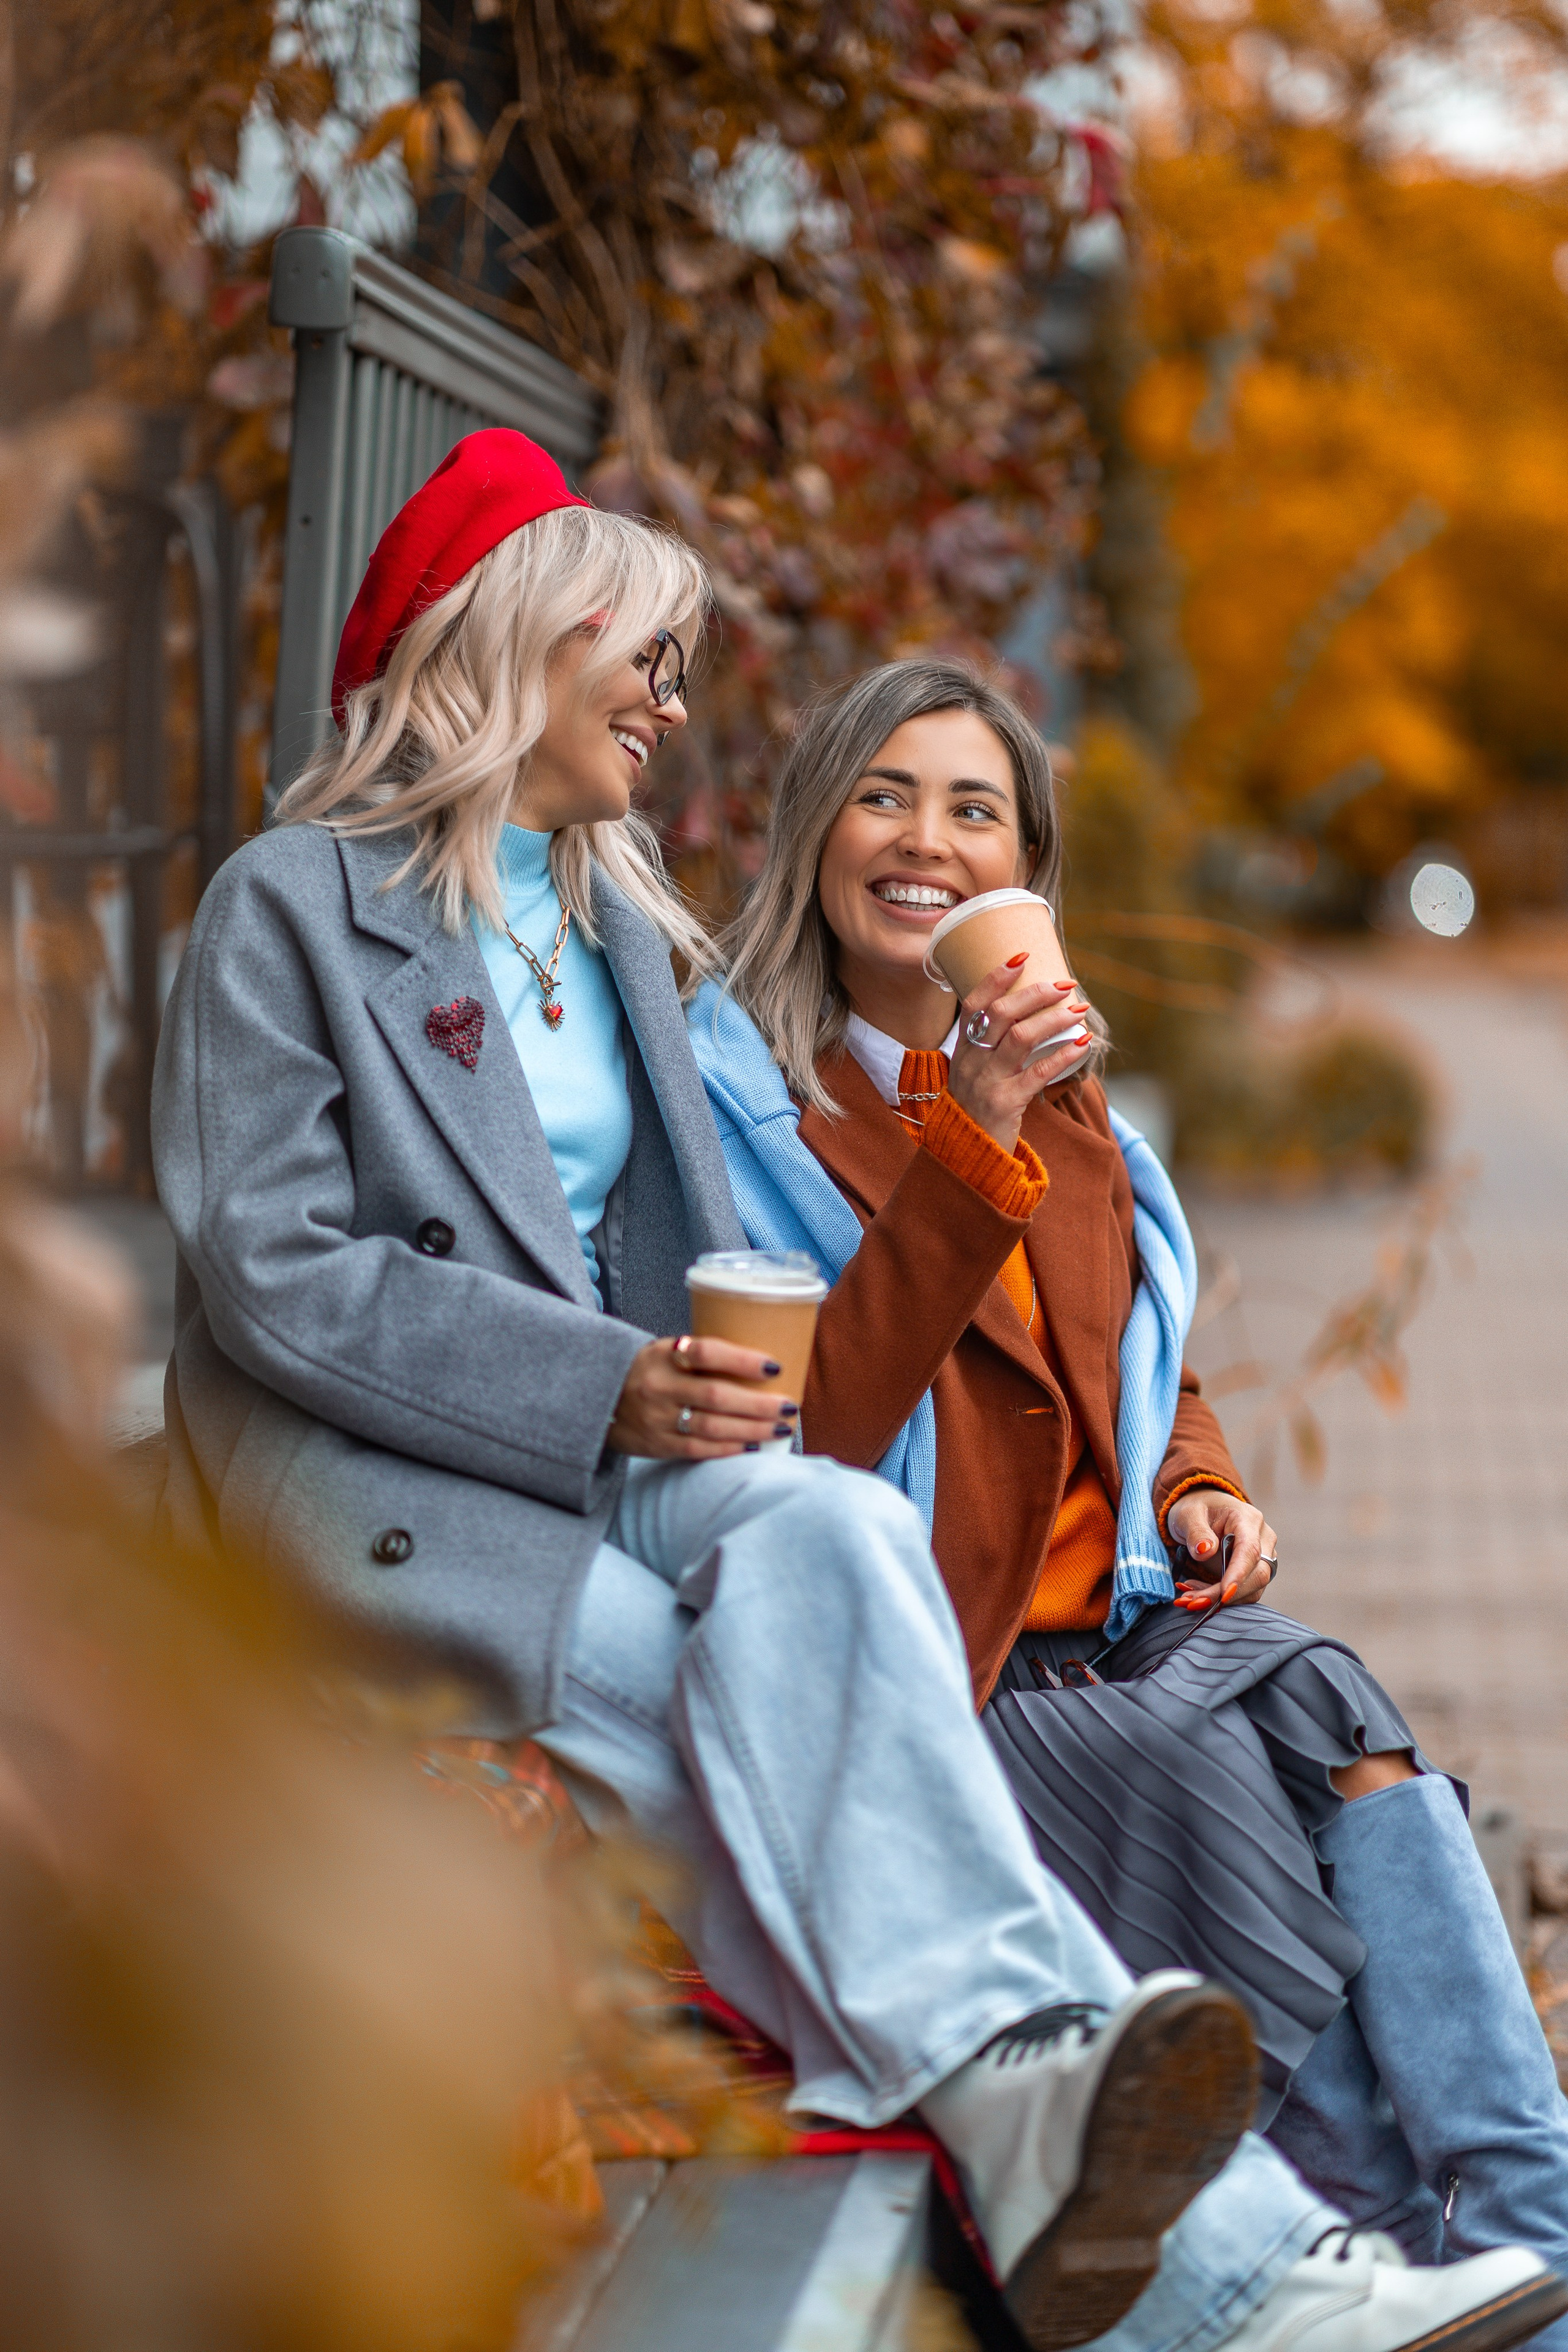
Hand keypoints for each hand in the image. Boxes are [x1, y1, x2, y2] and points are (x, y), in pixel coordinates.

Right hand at [606, 1336, 794, 1459]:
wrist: (597, 1399)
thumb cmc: (649, 1371)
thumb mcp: (665, 1352)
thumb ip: (702, 1356)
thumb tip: (762, 1365)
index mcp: (663, 1354)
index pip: (707, 1352)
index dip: (743, 1360)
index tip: (775, 1367)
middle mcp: (658, 1386)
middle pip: (716, 1396)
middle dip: (759, 1404)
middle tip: (789, 1406)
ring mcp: (656, 1418)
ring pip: (712, 1427)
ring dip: (752, 1429)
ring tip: (780, 1428)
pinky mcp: (657, 1445)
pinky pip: (699, 1449)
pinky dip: (729, 1449)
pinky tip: (753, 1446)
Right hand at [946, 961, 1093, 1153]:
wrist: (967, 1155)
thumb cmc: (978, 1109)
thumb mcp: (974, 1073)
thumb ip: (991, 1047)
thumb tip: (1026, 1015)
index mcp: (963, 1050)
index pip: (974, 1004)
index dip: (996, 978)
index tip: (1021, 957)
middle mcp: (971, 1062)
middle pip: (1000, 1014)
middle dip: (1035, 993)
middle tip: (1064, 984)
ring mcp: (987, 1082)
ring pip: (1021, 1038)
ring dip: (1054, 1018)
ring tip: (1079, 1009)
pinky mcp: (1005, 1103)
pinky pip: (1039, 1073)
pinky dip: (1063, 1054)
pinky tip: (1082, 1043)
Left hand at [1167, 1488, 1278, 1609]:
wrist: (1204, 1510)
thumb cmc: (1197, 1509)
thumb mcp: (1188, 1514)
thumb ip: (1196, 1531)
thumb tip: (1205, 1551)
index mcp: (1248, 1520)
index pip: (1250, 1551)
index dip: (1239, 1575)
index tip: (1223, 1594)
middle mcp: (1262, 1539)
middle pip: (1257, 1575)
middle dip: (1224, 1594)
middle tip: (1191, 1601)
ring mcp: (1262, 1557)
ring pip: (1252, 1589)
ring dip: (1220, 1600)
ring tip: (1188, 1598)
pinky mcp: (1254, 1571)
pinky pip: (1244, 1591)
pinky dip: (1220, 1598)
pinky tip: (1196, 1594)